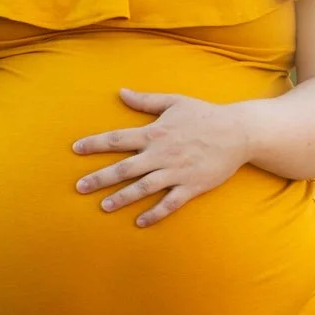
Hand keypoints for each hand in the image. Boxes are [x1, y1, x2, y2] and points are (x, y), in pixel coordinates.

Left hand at [72, 90, 254, 226]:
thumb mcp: (175, 102)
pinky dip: (154, 214)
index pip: (118, 138)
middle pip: (124, 168)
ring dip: (122, 198)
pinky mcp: (191, 186)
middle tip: (79, 187)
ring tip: (104, 206)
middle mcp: (162, 154)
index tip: (76, 149)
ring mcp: (176, 172)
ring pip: (143, 188)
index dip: (95, 144)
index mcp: (156, 133)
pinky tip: (140, 222)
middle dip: (100, 178)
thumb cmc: (205, 115)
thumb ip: (146, 101)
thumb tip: (121, 92)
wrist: (238, 132)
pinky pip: (169, 203)